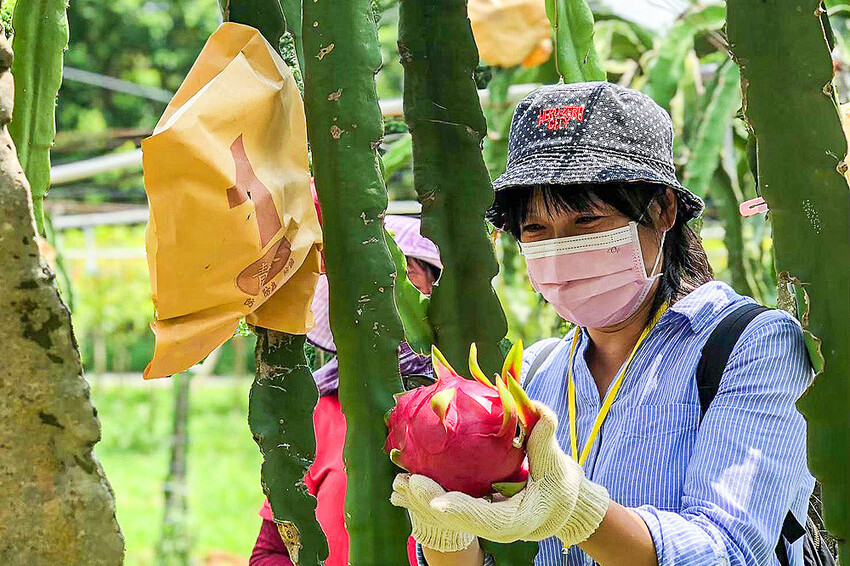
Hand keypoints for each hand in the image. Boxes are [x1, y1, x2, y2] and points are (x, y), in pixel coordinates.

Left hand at [399, 402, 609, 546]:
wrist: (561, 506)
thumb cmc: (559, 484)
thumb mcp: (556, 462)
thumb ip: (544, 436)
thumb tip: (535, 408)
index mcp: (519, 519)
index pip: (486, 519)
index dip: (460, 511)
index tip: (436, 503)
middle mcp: (497, 528)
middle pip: (458, 521)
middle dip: (429, 504)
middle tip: (407, 483)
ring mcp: (484, 524)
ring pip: (448, 519)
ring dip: (420, 503)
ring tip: (397, 485)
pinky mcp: (475, 515)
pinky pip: (448, 510)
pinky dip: (426, 500)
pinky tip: (404, 487)